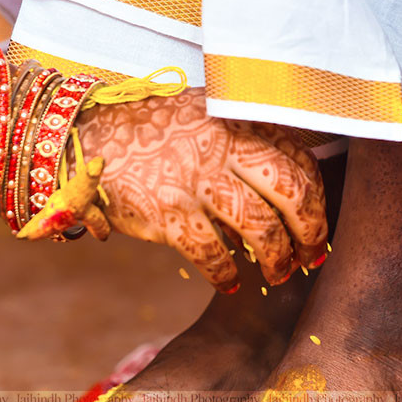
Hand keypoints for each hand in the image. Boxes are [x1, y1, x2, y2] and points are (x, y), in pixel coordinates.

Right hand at [73, 88, 327, 291]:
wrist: (84, 139)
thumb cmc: (151, 136)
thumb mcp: (202, 119)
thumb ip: (241, 144)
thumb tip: (280, 196)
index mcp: (235, 122)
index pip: (298, 161)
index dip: (316, 201)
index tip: (316, 227)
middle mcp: (220, 147)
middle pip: (290, 192)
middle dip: (310, 231)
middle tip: (310, 256)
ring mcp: (194, 180)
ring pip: (259, 228)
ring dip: (277, 259)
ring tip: (277, 274)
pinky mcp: (167, 212)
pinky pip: (212, 254)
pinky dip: (226, 274)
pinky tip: (230, 282)